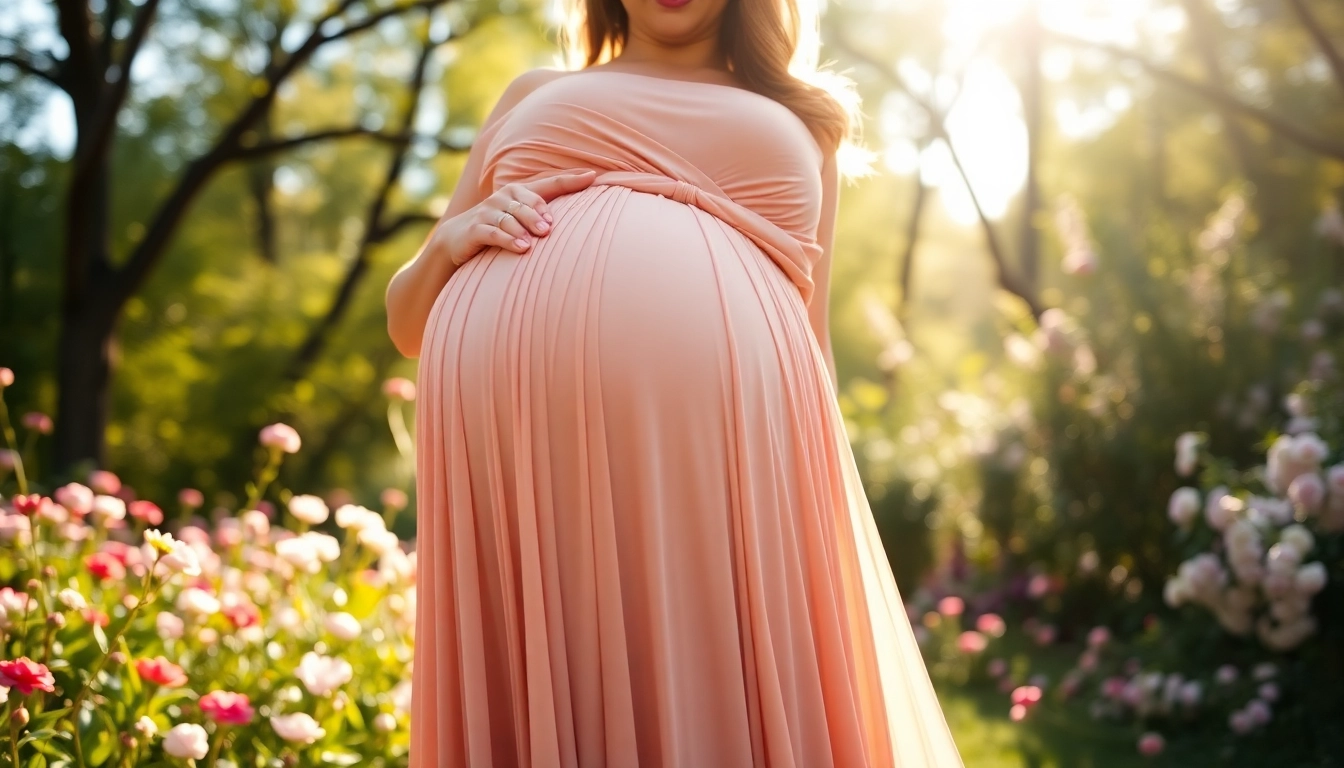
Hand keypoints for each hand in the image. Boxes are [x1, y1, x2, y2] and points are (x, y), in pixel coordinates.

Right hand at [439, 170, 598, 266]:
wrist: (456, 240)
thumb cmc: (496, 230)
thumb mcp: (519, 221)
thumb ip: (542, 217)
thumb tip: (579, 222)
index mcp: (518, 193)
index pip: (548, 184)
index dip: (570, 179)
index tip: (593, 176)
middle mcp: (503, 198)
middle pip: (526, 202)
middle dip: (538, 214)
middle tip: (549, 228)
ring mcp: (487, 212)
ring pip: (509, 218)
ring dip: (523, 229)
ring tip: (534, 242)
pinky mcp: (475, 229)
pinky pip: (493, 232)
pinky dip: (508, 240)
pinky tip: (521, 248)